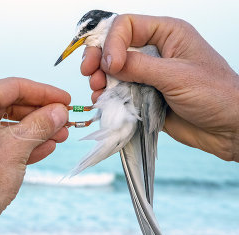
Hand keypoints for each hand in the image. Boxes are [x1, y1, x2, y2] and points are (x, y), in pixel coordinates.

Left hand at [0, 78, 69, 229]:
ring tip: (59, 136)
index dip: (44, 92)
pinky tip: (43, 148)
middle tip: (64, 121)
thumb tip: (60, 111)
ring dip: (33, 131)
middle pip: (9, 105)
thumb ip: (41, 123)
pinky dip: (18, 143)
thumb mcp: (17, 147)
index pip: (13, 86)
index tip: (65, 100)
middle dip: (40, 115)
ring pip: (4, 124)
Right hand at [81, 14, 238, 161]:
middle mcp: (154, 51)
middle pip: (114, 46)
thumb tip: (107, 62)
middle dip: (98, 59)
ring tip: (98, 91)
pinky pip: (119, 91)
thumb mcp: (176, 76)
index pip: (127, 26)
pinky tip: (103, 101)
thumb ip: (139, 67)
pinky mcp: (144, 95)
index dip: (112, 42)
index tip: (110, 66)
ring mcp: (148, 74)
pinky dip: (108, 96)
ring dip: (101, 79)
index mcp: (167, 34)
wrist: (228, 129)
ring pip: (113, 70)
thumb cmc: (215, 95)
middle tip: (89, 73)